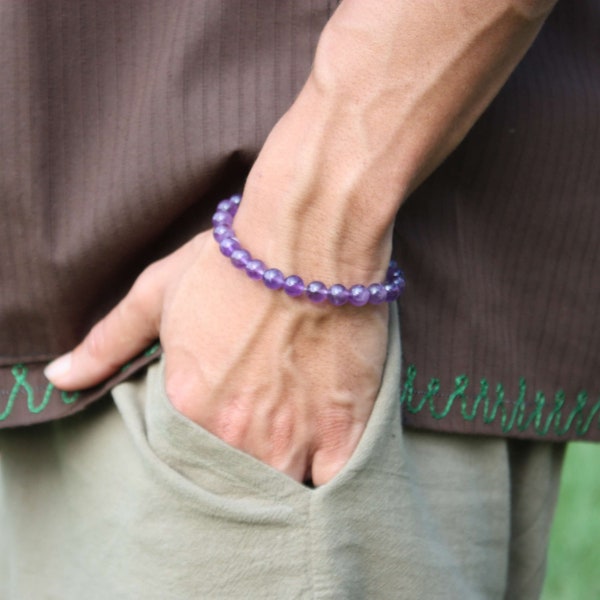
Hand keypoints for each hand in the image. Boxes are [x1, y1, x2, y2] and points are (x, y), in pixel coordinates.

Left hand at [45, 229, 388, 485]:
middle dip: (240, 461)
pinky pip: (333, 485)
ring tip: (289, 432)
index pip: (183, 460)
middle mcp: (236, 434)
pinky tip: (324, 449)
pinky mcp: (343, 430)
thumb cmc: (234, 261)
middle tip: (256, 425)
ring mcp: (294, 437)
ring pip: (281, 486)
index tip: (218, 424)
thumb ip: (107, 342)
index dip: (201, 447)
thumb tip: (59, 376)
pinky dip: (326, 476)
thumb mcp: (157, 292)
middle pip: (233, 480)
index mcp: (188, 405)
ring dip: (282, 468)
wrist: (309, 238)